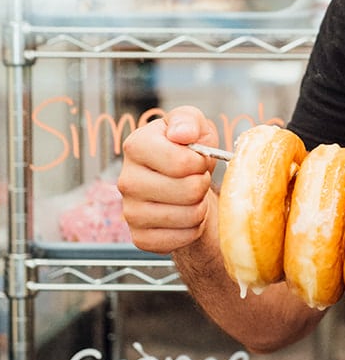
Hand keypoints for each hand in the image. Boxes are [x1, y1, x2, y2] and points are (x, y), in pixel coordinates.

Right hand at [117, 107, 218, 254]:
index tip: (197, 160)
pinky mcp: (139, 237)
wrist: (185, 185)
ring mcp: (130, 211)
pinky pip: (180, 239)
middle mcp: (127, 180)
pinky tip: (185, 216)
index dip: (200, 163)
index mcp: (136, 146)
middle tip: (197, 179)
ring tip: (192, 196)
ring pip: (188, 216)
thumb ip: (188, 120)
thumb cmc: (188, 152)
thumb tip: (181, 133)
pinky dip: (193, 229)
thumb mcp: (194, 125)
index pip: (181, 163)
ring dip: (200, 206)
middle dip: (202, 185)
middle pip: (188, 191)